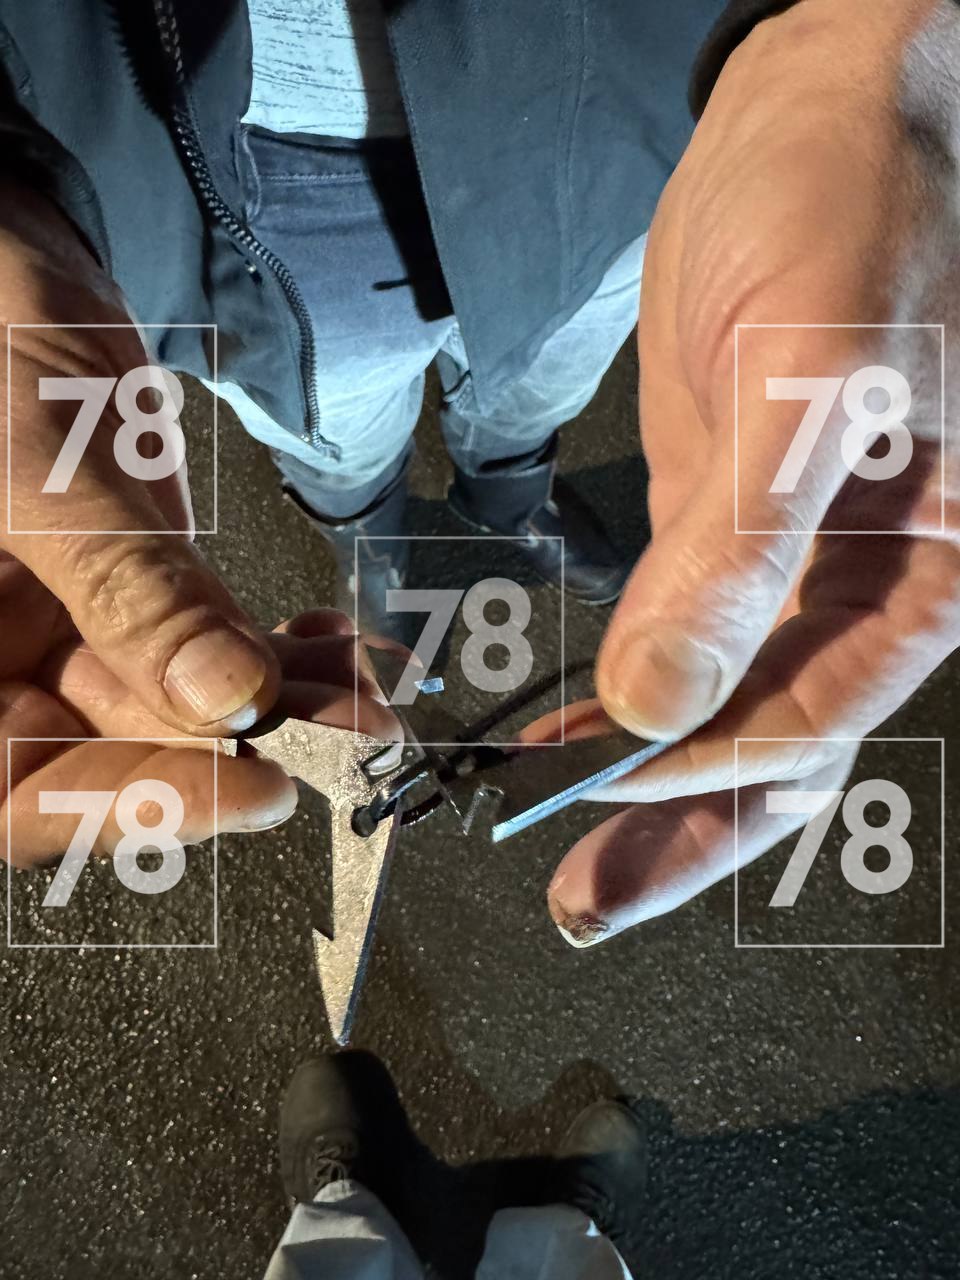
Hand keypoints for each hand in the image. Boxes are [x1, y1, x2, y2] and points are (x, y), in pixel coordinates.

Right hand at [0, 184, 395, 866]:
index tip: (260, 788)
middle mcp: (0, 668)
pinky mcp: (129, 598)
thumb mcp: (39, 467)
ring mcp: (62, 636)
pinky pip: (203, 648)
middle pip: (117, 755)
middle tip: (351, 727)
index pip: (21, 791)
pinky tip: (330, 641)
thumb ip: (125, 589)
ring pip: (178, 706)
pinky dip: (271, 653)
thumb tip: (229, 701)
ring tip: (363, 682)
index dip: (137, 807)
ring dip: (279, 700)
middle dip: (244, 744)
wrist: (11, 260)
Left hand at [535, 0, 959, 943]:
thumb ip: (738, 554)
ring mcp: (786, 563)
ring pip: (713, 706)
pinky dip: (612, 692)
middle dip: (673, 829)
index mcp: (935, 569)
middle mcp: (863, 586)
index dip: (701, 785)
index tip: (599, 825)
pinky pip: (672, 637)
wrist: (813, 117)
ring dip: (629, 775)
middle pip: (768, 747)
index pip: (815, 721)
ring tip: (548, 837)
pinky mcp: (721, 527)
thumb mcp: (808, 379)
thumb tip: (656, 705)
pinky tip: (557, 731)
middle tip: (585, 898)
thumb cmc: (856, 207)